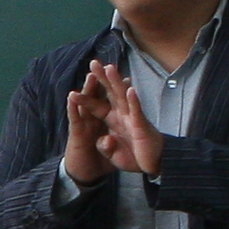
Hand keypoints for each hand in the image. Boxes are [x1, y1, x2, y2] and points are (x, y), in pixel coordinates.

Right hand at [61, 69, 112, 185]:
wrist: (84, 177)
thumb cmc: (98, 162)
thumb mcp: (113, 150)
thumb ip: (114, 142)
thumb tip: (110, 138)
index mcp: (104, 121)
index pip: (111, 101)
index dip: (116, 90)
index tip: (124, 76)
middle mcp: (92, 120)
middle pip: (96, 96)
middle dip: (99, 81)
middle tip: (101, 64)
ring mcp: (83, 126)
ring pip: (84, 104)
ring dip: (86, 90)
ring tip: (90, 75)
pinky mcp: (75, 135)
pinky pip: (74, 120)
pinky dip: (73, 109)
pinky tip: (72, 97)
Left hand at [88, 59, 163, 178]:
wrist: (156, 165)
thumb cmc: (136, 156)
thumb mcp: (114, 154)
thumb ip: (105, 147)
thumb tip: (104, 139)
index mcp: (114, 121)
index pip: (97, 107)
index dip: (86, 100)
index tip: (72, 92)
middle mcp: (122, 115)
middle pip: (110, 93)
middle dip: (101, 78)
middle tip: (93, 63)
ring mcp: (132, 118)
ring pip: (122, 96)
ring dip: (116, 82)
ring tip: (109, 67)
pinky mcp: (141, 125)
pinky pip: (137, 111)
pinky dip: (133, 100)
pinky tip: (130, 89)